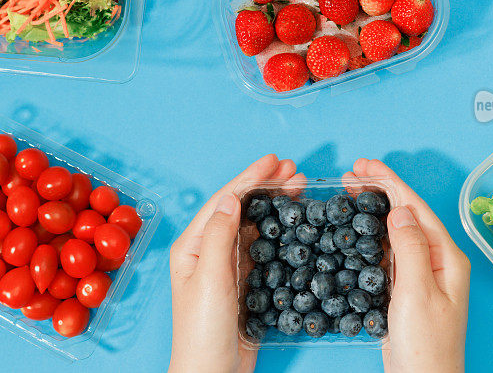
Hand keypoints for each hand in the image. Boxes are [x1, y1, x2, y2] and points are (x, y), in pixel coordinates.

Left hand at [169, 154, 301, 372]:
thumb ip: (219, 236)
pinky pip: (263, 248)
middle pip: (241, 208)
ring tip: (299, 189)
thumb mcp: (210, 279)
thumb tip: (231, 198)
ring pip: (255, 226)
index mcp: (193, 246)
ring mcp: (227, 267)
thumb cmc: (202, 332)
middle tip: (295, 171)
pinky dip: (279, 232)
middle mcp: (208, 252)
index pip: (224, 200)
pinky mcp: (243, 284)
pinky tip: (294, 225)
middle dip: (266, 186)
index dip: (250, 177)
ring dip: (275, 206)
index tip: (274, 160)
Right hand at [347, 159, 469, 372]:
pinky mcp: (406, 289)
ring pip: (395, 230)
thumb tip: (399, 210)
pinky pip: (389, 252)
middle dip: (380, 190)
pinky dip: (371, 235)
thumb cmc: (427, 346)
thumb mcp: (417, 292)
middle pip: (406, 214)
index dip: (390, 182)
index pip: (416, 207)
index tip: (365, 165)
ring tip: (349, 193)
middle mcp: (436, 260)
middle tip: (350, 174)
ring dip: (373, 209)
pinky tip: (356, 230)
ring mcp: (422, 274)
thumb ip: (409, 247)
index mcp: (446, 256)